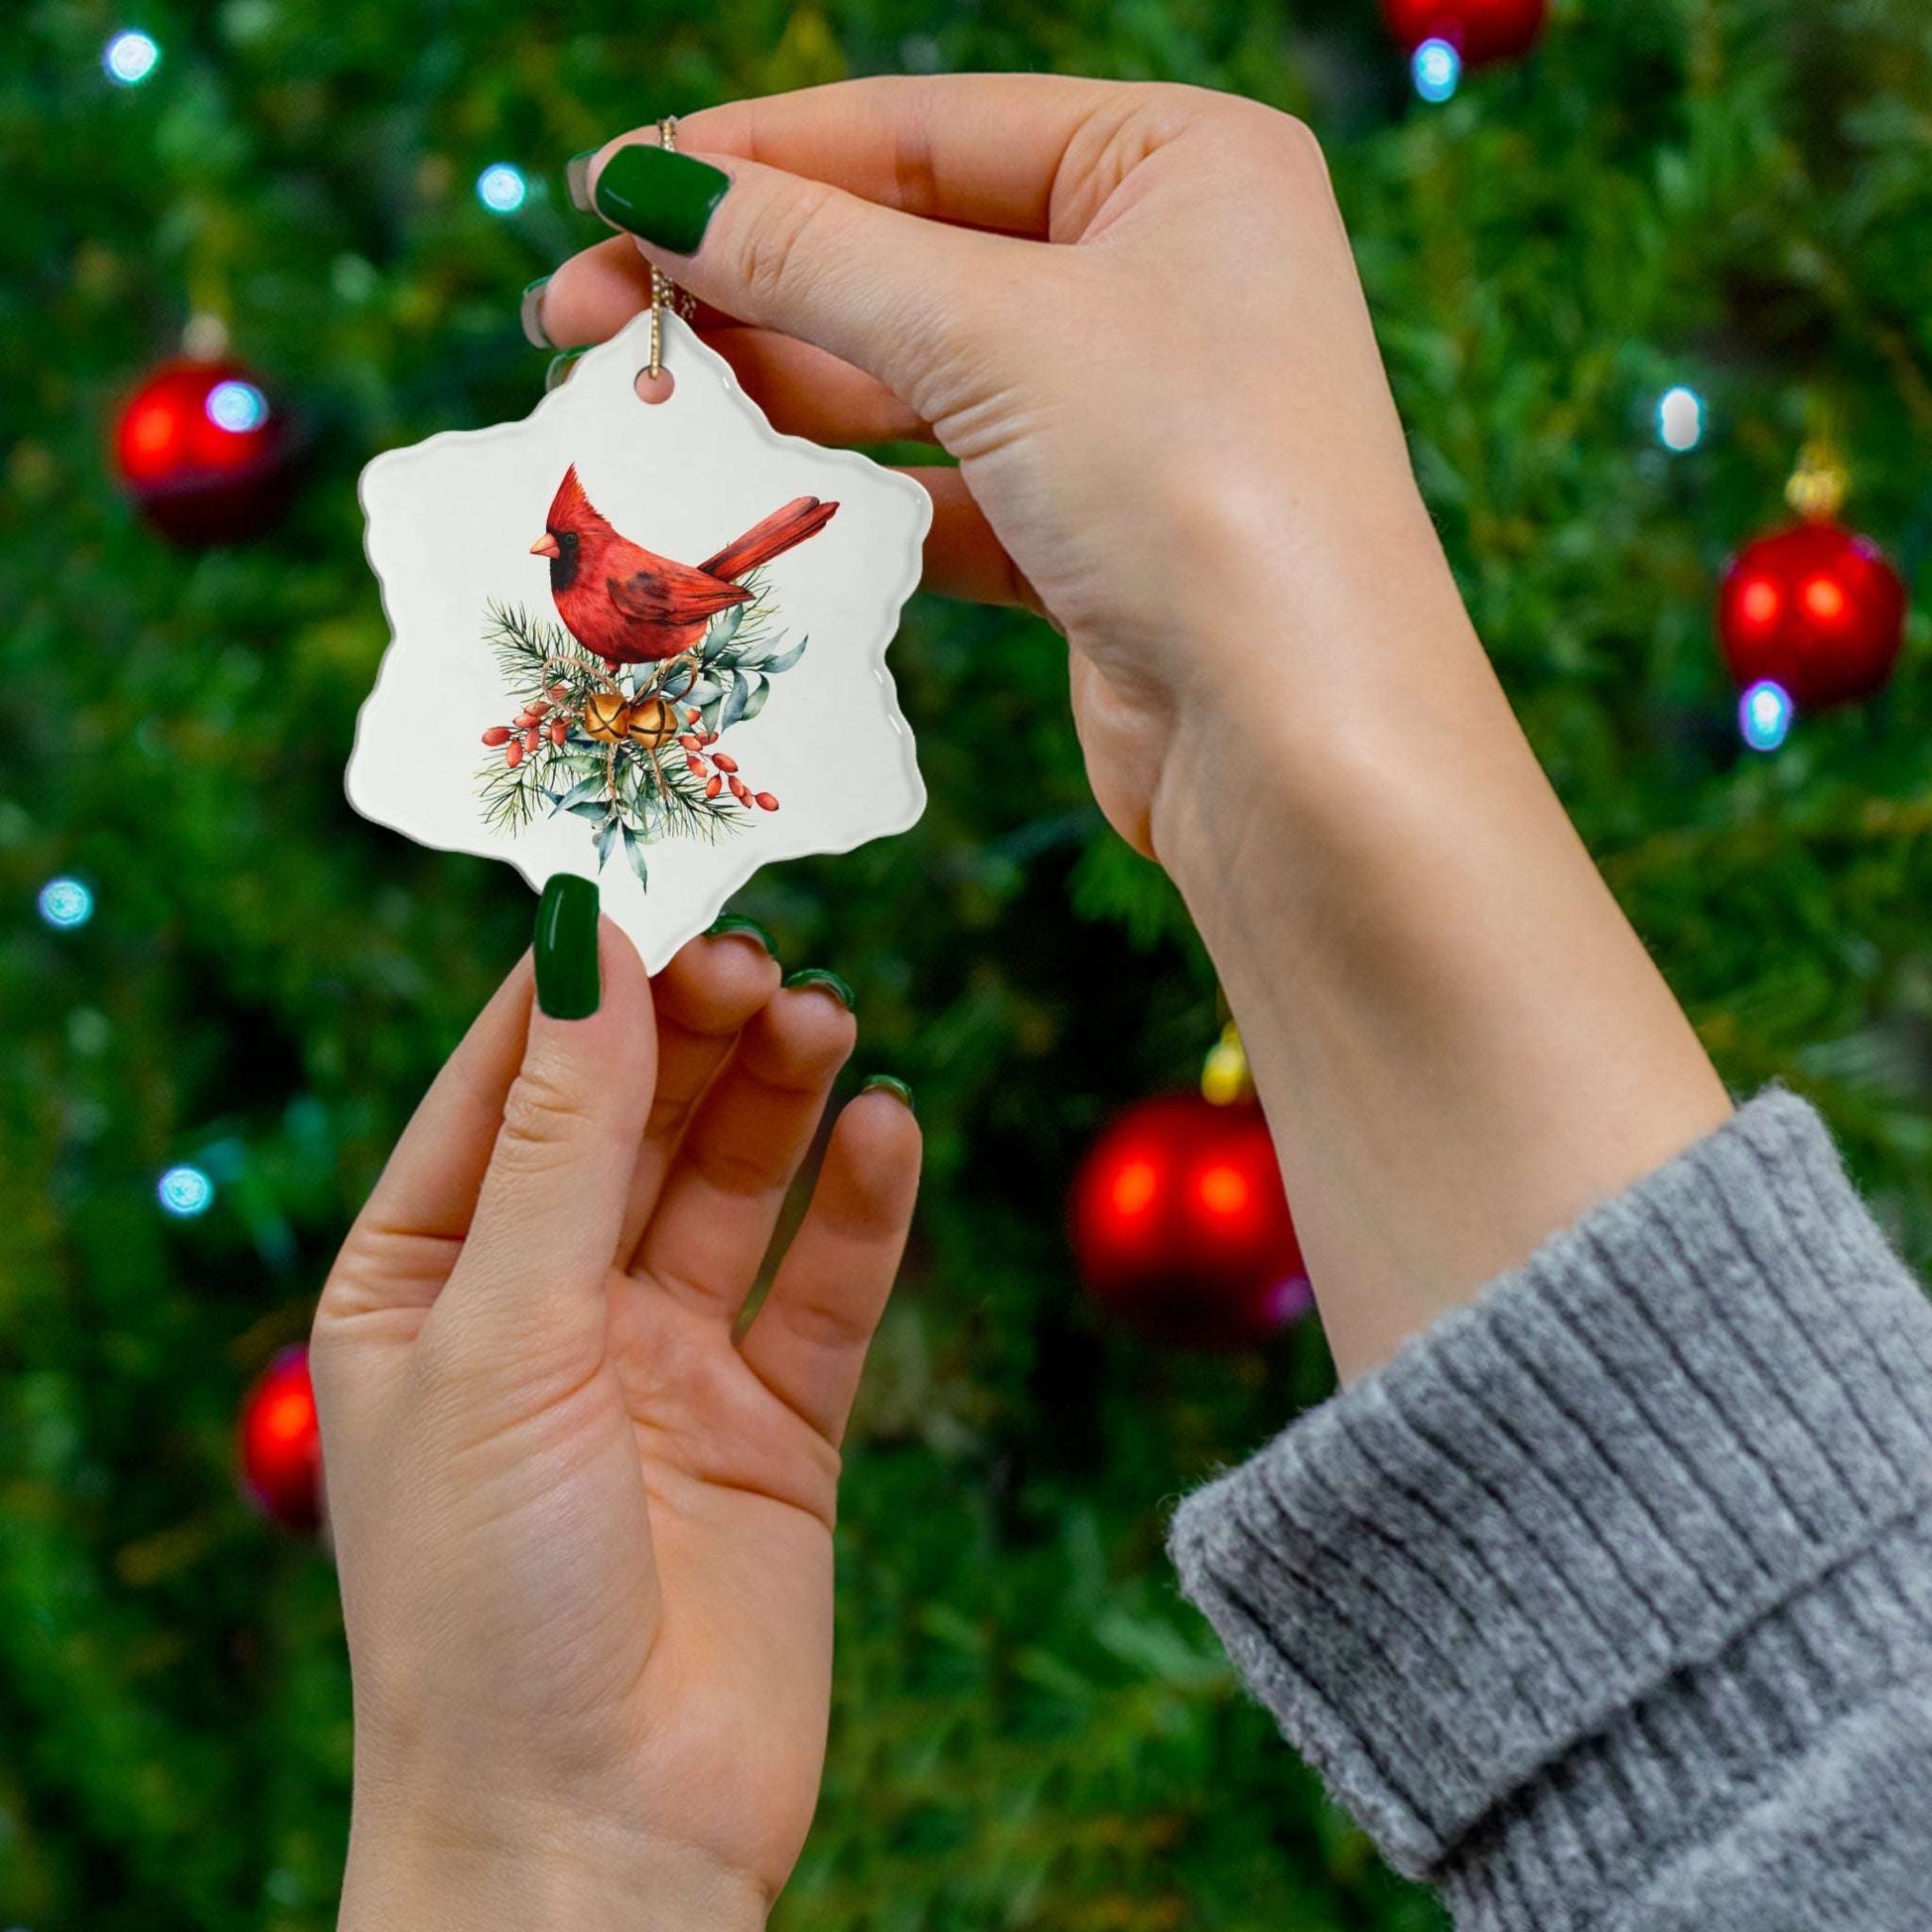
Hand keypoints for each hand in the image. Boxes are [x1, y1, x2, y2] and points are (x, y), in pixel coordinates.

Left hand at [313, 918, 918, 1929]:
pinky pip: (824, 1287)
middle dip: (693, 1032)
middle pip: (632, 1121)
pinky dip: (861, 1207)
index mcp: (426, 1283)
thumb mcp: (501, 1337)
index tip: (650, 883)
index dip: (577, 986)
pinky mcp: (775, 1428)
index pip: (503, 1087)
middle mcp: (545, 1311)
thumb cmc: (485, 1600)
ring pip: (734, 1185)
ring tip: (829, 1016)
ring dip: (780, 1097)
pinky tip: (888, 1128)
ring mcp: (665, 1367)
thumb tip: (586, 944)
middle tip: (763, 954)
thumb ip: (560, 1140)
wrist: (595, 1841)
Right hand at [538, 75, 1440, 856]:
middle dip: (742, 283)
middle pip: (907, 251)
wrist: (1301, 747)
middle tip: (575, 317)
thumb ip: (813, 254)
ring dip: (778, 390)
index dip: (751, 158)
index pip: (924, 130)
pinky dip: (850, 497)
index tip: (603, 189)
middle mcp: (1165, 273)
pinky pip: (943, 488)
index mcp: (1181, 162)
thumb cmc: (1195, 488)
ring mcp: (1132, 411)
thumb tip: (648, 187)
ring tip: (637, 405)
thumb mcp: (993, 334)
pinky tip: (746, 501)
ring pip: (916, 376)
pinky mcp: (1097, 536)